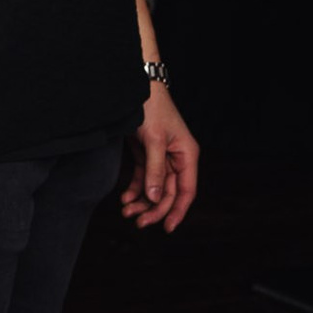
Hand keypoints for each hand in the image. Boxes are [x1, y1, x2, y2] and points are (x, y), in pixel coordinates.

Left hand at [121, 83, 197, 230]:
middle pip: (168, 192)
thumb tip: (154, 197)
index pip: (186, 191)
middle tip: (136, 222)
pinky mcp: (146, 151)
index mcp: (187, 155)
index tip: (167, 228)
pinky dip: (135, 188)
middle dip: (153, 209)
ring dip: (142, 201)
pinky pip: (143, 176)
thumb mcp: (153, 139)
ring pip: (154, 186)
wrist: (136, 84)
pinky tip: (126, 199)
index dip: (177, 211)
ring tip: (126, 212)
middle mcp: (177, 158)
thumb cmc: (150, 107)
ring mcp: (161, 155)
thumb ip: (154, 169)